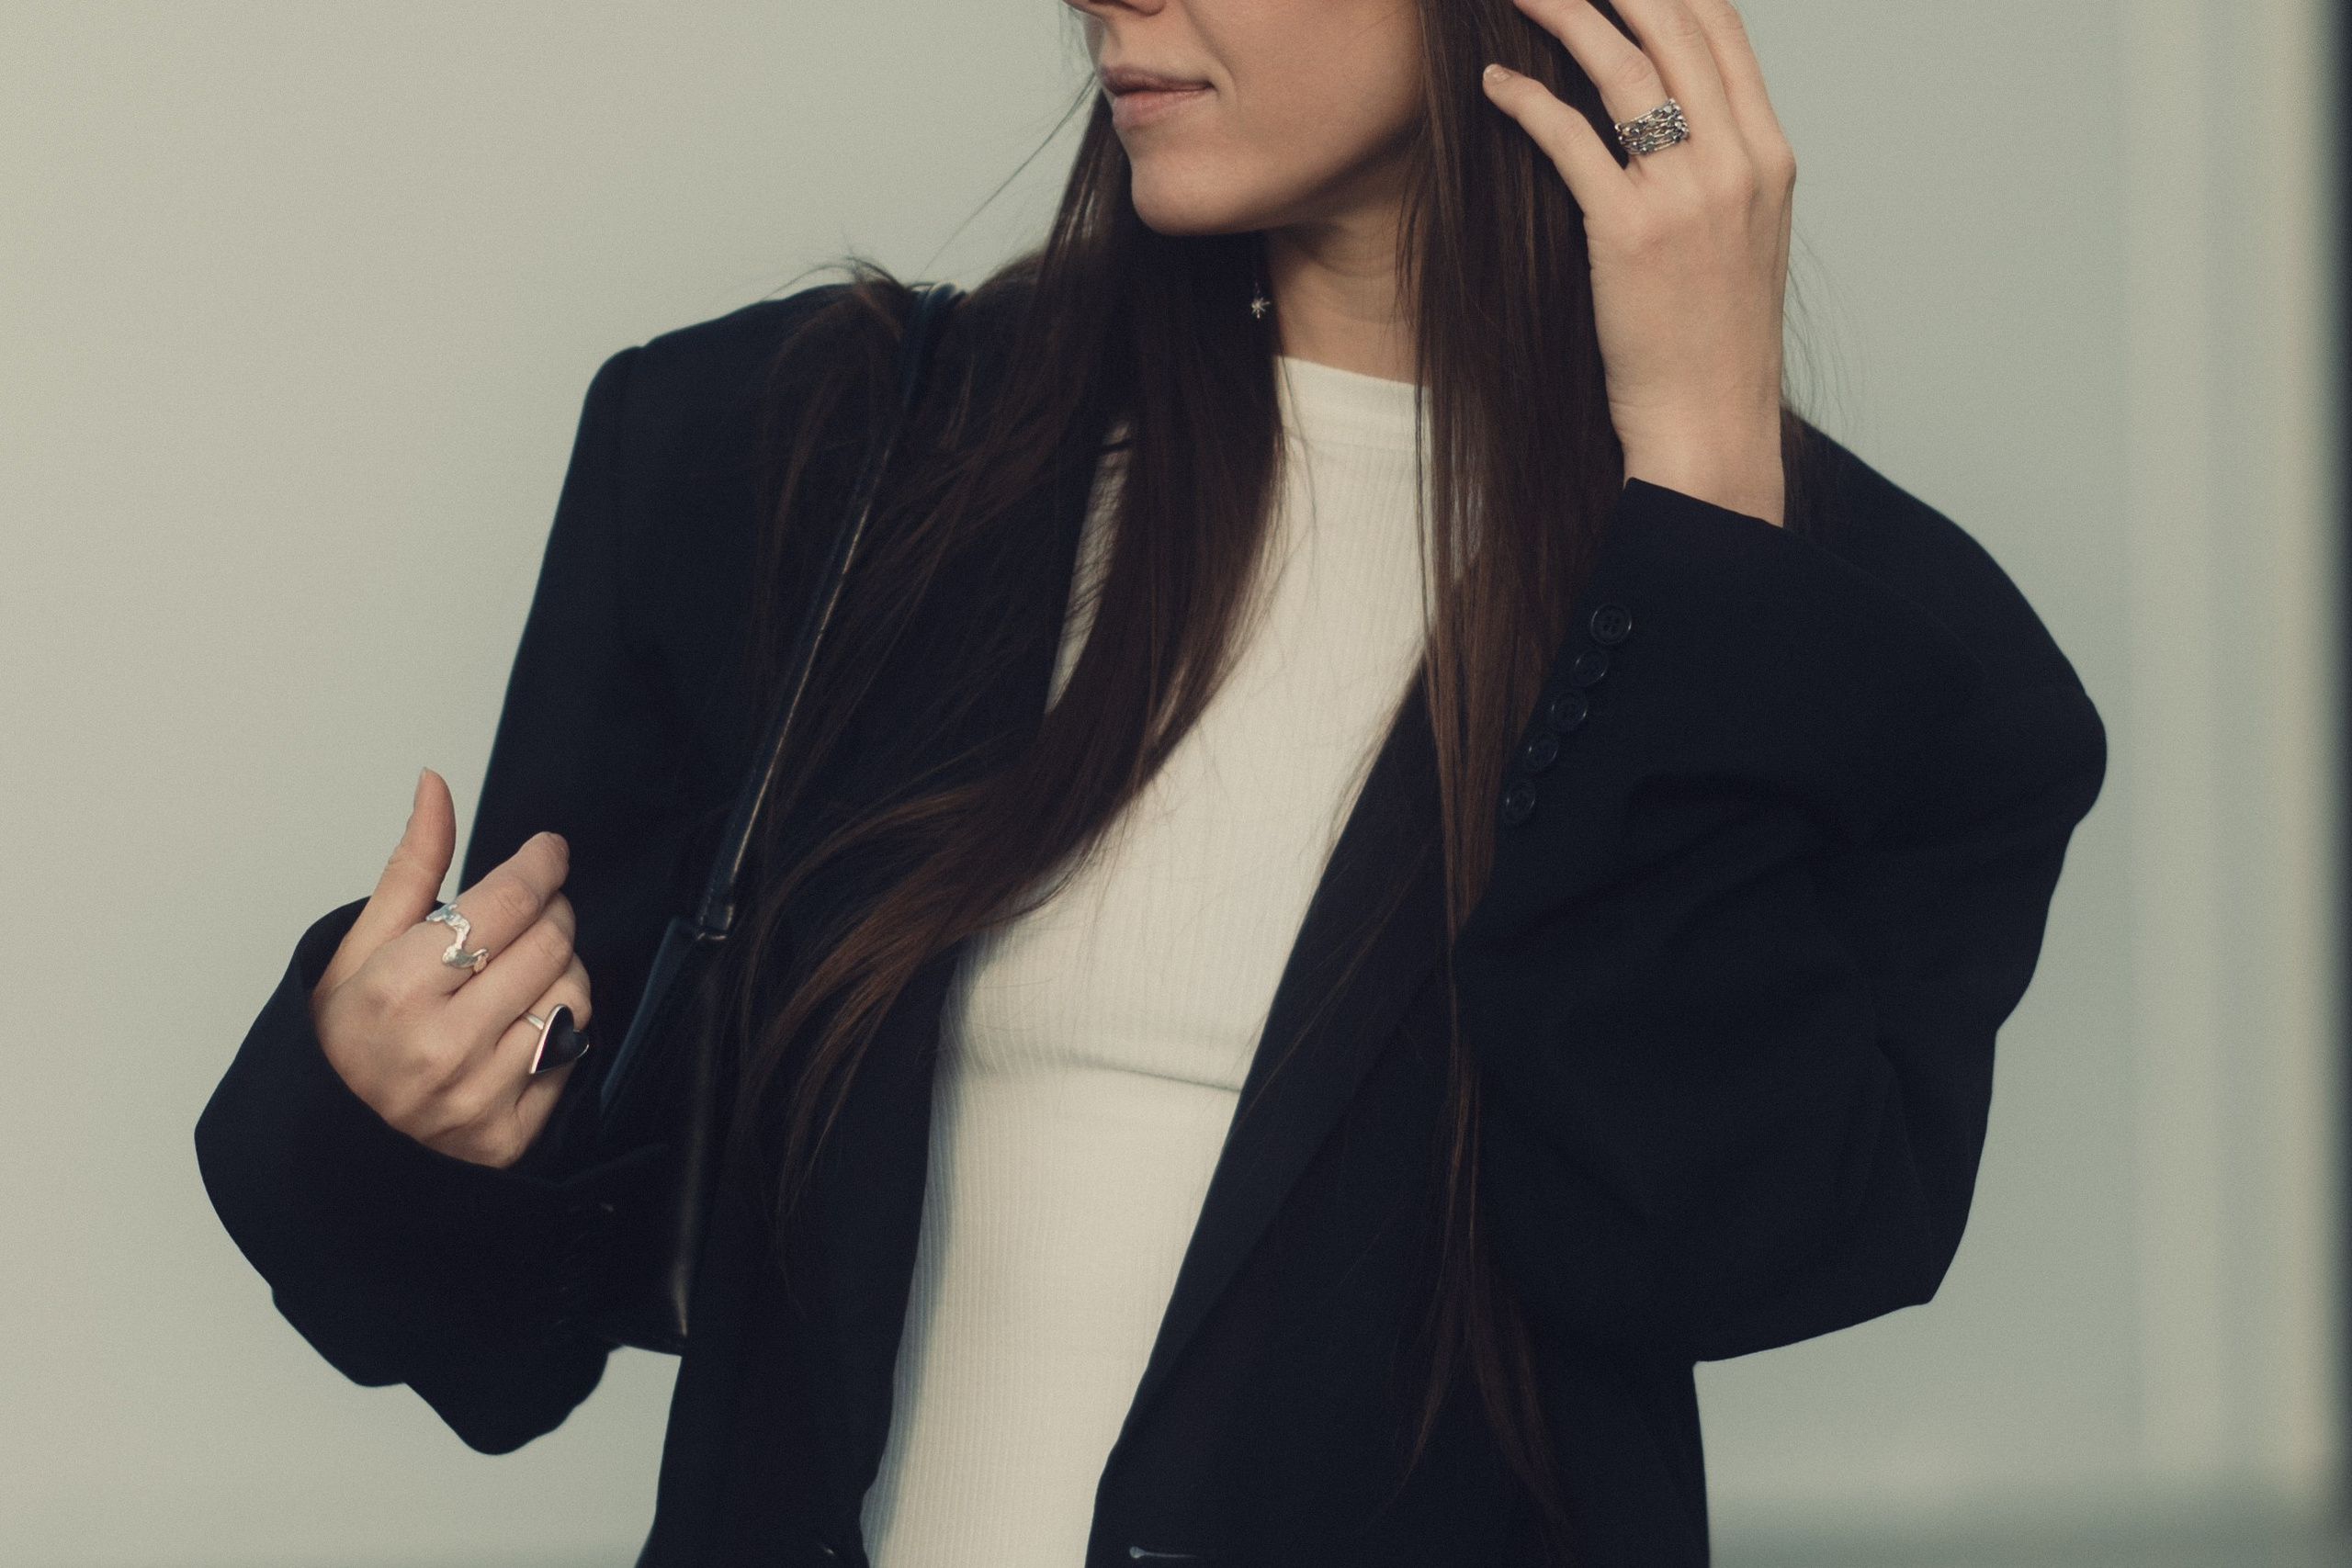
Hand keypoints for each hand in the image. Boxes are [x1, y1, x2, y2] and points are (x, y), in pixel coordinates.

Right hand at [309, 769, 591, 1167]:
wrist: (333, 1140)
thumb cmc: (344, 1036)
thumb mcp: (360, 946)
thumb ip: (411, 866)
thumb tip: (436, 788)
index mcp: (395, 990)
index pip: (507, 902)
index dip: (539, 865)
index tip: (548, 851)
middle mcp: (439, 1047)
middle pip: (550, 942)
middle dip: (550, 912)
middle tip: (530, 912)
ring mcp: (477, 1096)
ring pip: (574, 995)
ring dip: (560, 970)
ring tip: (518, 973)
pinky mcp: (508, 1136)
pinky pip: (574, 1054)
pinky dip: (559, 1030)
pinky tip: (517, 1027)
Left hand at [1482, 0, 1794, 525]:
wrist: (1711, 427)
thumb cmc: (1712, 346)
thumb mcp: (1742, 243)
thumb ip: (1720, 173)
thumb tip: (1676, 123)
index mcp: (1770, 157)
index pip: (1723, 31)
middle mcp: (1738, 162)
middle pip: (1673, 28)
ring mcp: (1689, 195)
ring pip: (1623, 67)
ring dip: (1562, 14)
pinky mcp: (1631, 232)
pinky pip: (1570, 139)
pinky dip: (1527, 101)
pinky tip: (1492, 85)